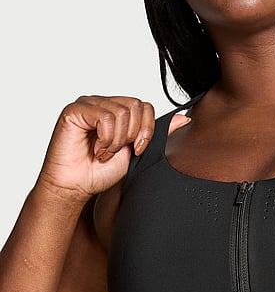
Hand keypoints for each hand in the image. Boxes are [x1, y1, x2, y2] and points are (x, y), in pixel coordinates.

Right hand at [38, 96, 155, 200]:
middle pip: (135, 106)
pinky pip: (104, 117)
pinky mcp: (74, 110)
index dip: (146, 130)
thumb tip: (183, 119)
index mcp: (117, 110)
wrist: (76, 188)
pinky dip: (104, 138)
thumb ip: (156, 134)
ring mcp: (88, 104)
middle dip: (130, 136)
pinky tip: (94, 149)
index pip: (145, 106)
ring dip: (115, 141)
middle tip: (113, 152)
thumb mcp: (136, 152)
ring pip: (121, 113)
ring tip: (102, 152)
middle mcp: (103, 103)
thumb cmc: (100, 172)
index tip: (136, 150)